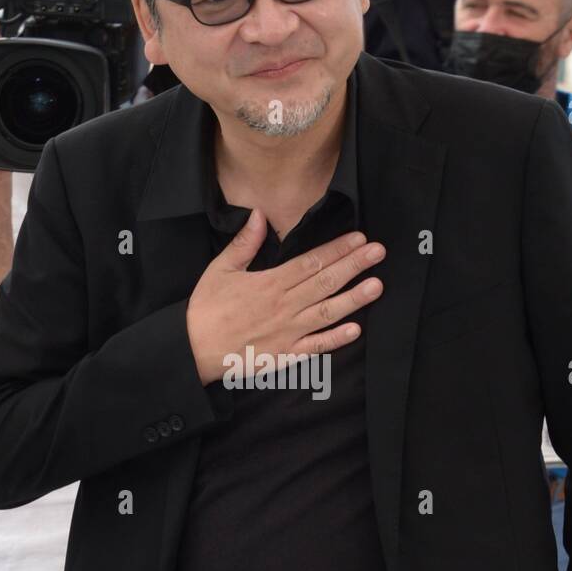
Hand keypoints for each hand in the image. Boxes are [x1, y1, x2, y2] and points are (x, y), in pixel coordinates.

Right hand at [186, 208, 385, 385]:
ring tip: (377, 285)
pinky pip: (314, 348)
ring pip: (326, 312)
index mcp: (270, 283)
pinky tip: (355, 330)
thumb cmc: (206, 309)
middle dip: (354, 266)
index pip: (310, 262)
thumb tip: (259, 214)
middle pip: (325, 282)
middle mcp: (283, 306)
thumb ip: (244, 243)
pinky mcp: (285, 356)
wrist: (192, 350)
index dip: (337, 250)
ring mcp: (287, 332)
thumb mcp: (220, 269)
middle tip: (379, 253)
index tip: (358, 239)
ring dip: (354, 299)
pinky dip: (335, 340)